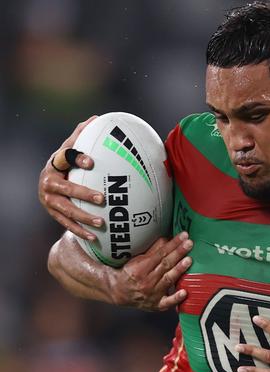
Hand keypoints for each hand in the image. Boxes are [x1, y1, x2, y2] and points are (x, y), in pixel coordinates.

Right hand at [38, 116, 105, 240]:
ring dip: (84, 217)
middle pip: (65, 189)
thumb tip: (96, 118)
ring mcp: (49, 200)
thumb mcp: (70, 150)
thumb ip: (81, 137)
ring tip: (101, 221)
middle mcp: (48, 182)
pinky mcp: (53, 214)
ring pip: (66, 210)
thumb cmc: (67, 165)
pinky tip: (95, 237)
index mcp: (54, 164)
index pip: (64, 158)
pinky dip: (80, 231)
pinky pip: (66, 224)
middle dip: (83, 194)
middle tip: (102, 197)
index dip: (76, 158)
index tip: (91, 162)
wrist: (49, 184)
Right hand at [108, 232, 192, 310]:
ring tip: (188, 260)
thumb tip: (167, 239)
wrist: (118, 292)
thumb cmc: (128, 274)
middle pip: (165, 265)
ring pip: (168, 279)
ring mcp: (152, 294)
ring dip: (179, 269)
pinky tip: (184, 292)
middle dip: (178, 253)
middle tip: (189, 243)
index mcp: (139, 269)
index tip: (183, 236)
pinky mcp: (157, 305)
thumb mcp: (136, 259)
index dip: (172, 244)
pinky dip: (176, 298)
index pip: (160, 254)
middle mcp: (146, 282)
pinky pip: (167, 302)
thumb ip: (153, 250)